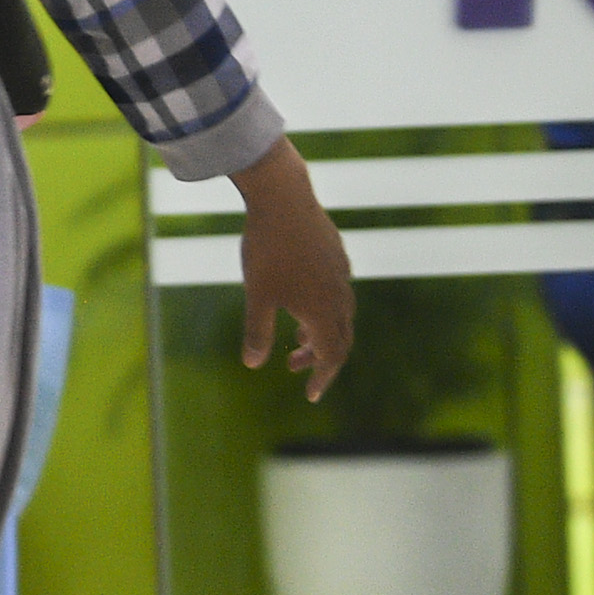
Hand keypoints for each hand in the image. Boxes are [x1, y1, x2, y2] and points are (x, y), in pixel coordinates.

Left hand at [231, 140, 353, 402]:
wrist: (283, 199)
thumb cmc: (266, 250)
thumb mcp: (256, 296)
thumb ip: (256, 332)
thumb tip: (253, 365)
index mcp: (324, 310)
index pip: (331, 356)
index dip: (322, 378)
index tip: (310, 395)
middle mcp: (339, 294)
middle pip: (340, 338)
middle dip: (320, 359)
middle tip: (294, 368)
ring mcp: (340, 272)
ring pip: (338, 313)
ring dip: (319, 332)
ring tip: (295, 340)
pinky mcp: (335, 254)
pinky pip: (336, 292)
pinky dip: (322, 309)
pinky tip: (300, 302)